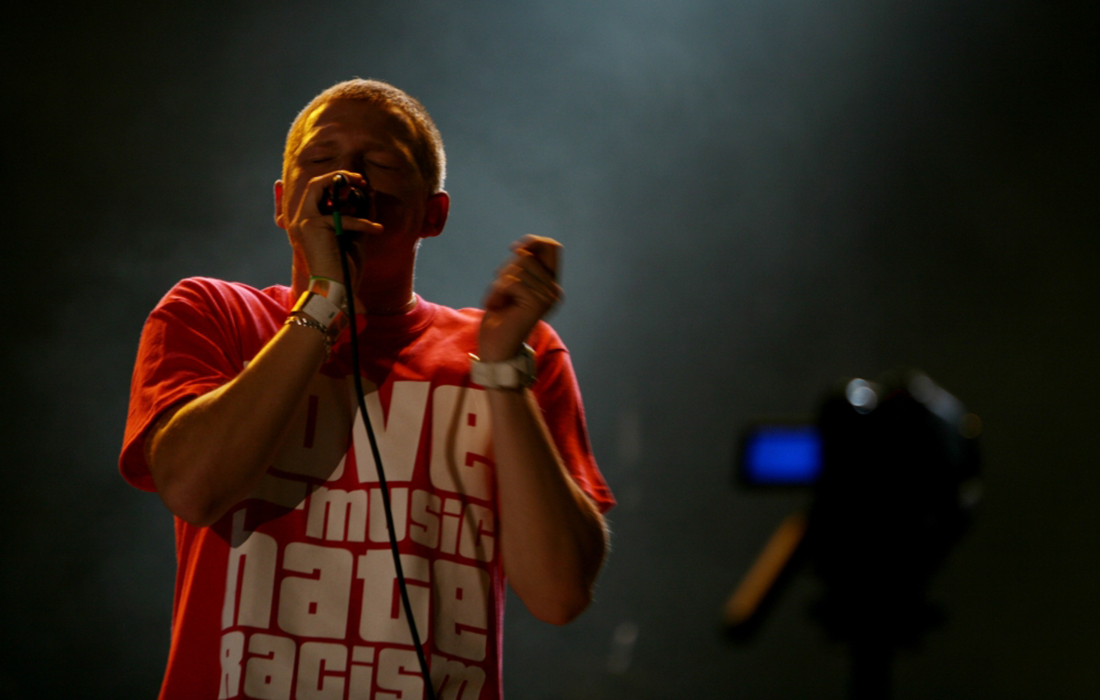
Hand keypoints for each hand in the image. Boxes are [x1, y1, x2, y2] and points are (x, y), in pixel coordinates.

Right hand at [282, 170, 383, 286]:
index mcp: (308, 223)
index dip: (338, 183)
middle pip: (314, 184)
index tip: (360, 184)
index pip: (318, 192)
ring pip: (318, 186)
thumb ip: (359, 214)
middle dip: (339, 176)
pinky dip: (363, 223)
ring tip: (365, 186)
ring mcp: (303, 222)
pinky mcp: (312, 226)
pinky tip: (376, 229)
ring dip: (343, 181)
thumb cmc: (345, 268)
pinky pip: (343, 217)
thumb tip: (370, 192)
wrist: (336, 291)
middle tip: (360, 179)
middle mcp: (300, 220)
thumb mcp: (355, 236)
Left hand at [479, 236, 562, 361]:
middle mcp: (554, 290)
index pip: (552, 247)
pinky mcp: (537, 304)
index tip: (514, 249)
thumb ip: (520, 266)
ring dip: (498, 284)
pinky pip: (511, 283)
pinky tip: (496, 306)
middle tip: (500, 292)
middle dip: (506, 270)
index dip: (534, 242)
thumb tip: (523, 248)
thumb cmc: (499, 316)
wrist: (496, 346)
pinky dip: (496, 292)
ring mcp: (548, 297)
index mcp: (549, 283)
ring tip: (498, 301)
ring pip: (517, 269)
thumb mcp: (510, 284)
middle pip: (527, 256)